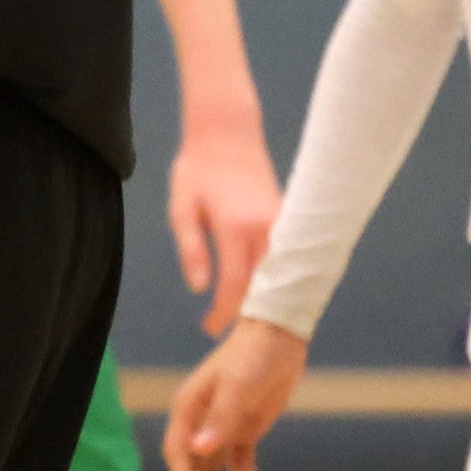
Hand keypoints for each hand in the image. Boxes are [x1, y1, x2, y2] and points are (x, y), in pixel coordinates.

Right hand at [164, 320, 304, 470]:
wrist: (280, 336)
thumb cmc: (254, 355)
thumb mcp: (239, 386)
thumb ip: (221, 419)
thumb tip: (199, 450)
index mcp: (188, 411)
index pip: (178, 454)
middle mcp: (198, 423)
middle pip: (193, 469)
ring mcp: (221, 428)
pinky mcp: (243, 430)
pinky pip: (239, 462)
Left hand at [166, 123, 280, 334]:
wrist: (228, 135)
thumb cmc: (197, 171)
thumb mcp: (181, 209)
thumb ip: (191, 250)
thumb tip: (199, 289)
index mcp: (237, 226)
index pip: (234, 284)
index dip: (224, 312)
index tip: (210, 330)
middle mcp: (267, 227)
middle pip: (263, 285)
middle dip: (247, 314)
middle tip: (227, 335)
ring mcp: (283, 223)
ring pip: (279, 274)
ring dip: (264, 299)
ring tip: (242, 323)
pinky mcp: (288, 219)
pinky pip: (284, 258)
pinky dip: (274, 279)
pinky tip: (261, 295)